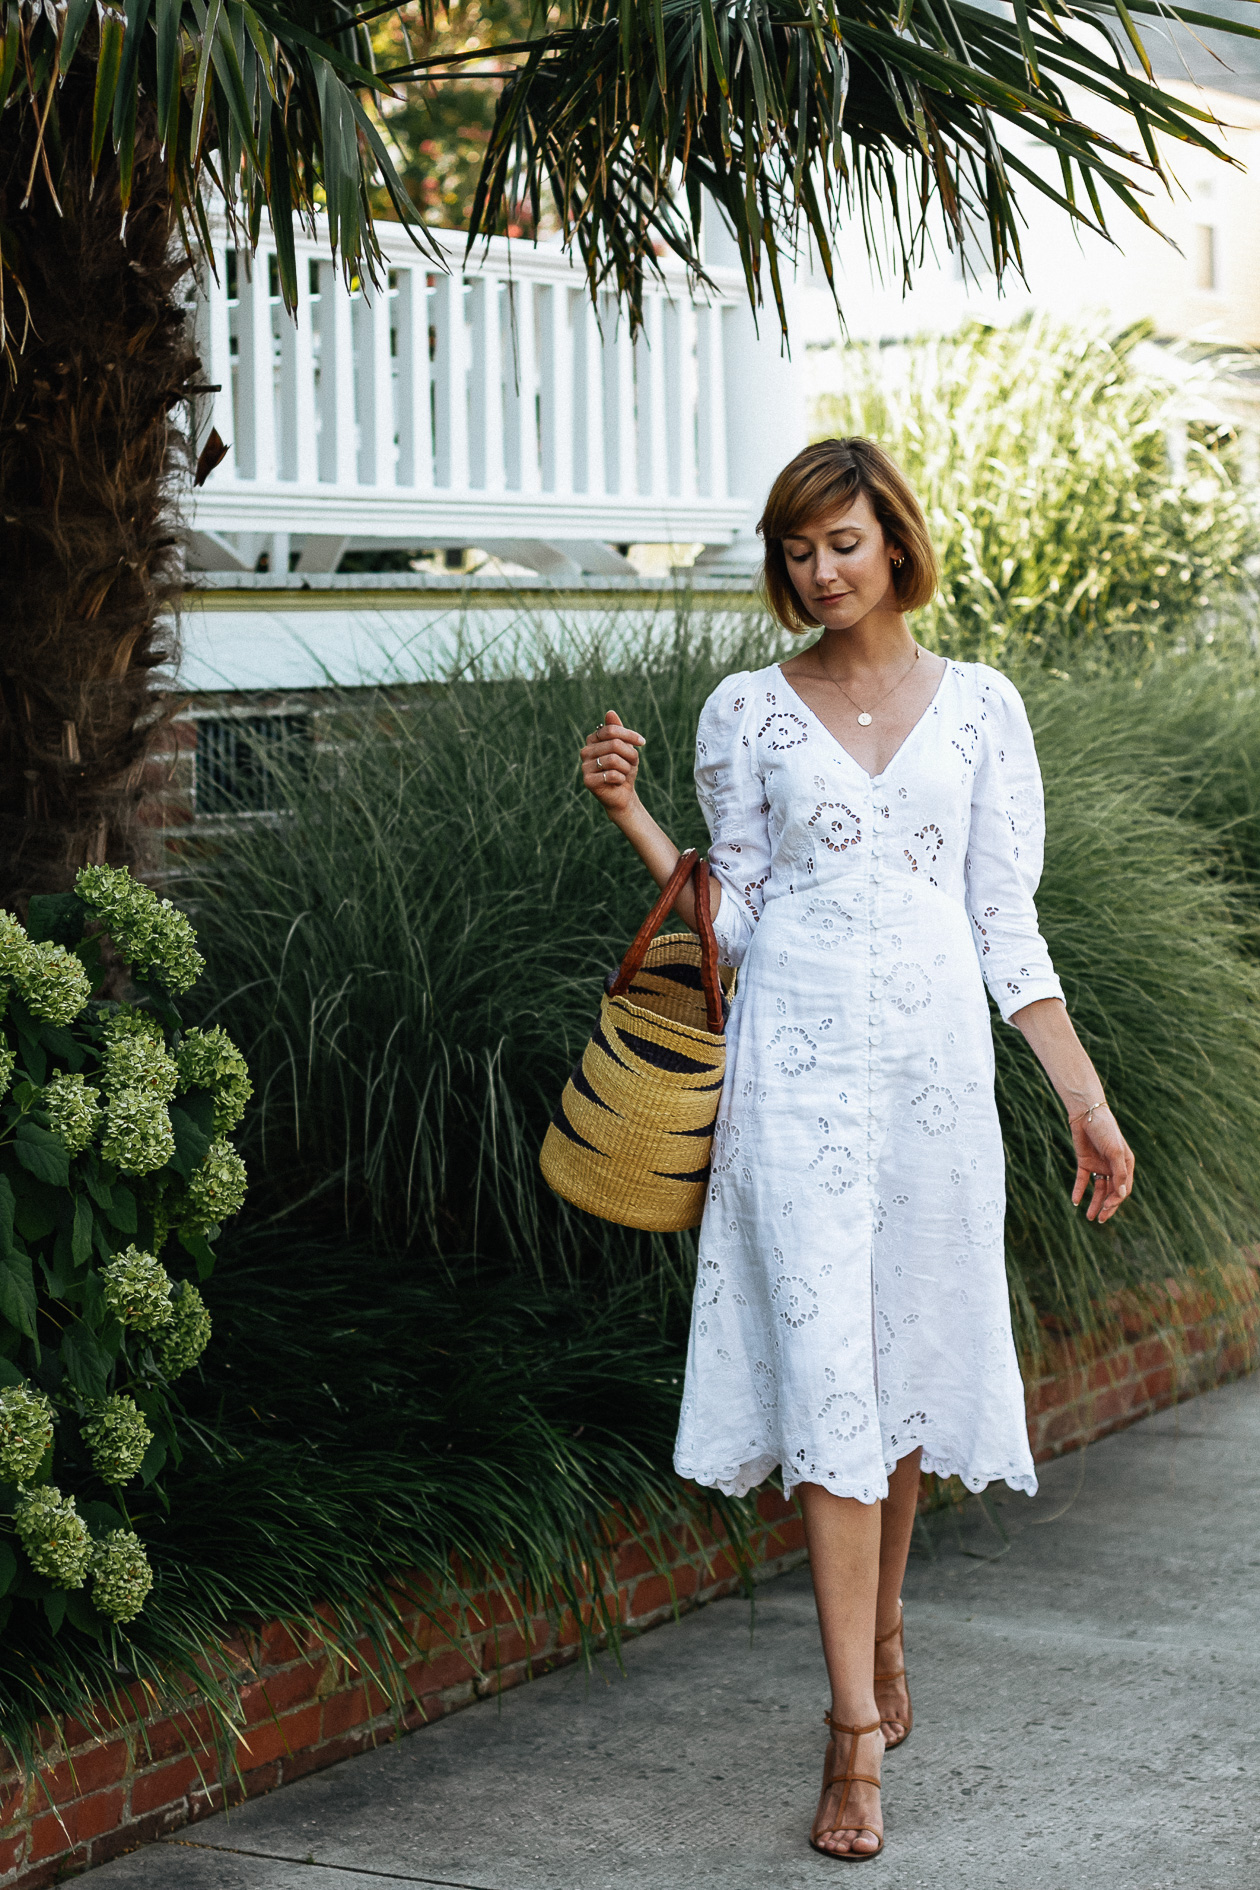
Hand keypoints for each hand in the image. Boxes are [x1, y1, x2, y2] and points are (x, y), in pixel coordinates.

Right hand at [580, 710, 644, 818]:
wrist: (623, 794)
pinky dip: (621, 779)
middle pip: (614, 744)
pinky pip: (611, 774)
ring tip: (624, 773)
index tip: (642, 742)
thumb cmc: (624, 769)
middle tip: (633, 763)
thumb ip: (618, 731)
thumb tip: (610, 712)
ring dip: (626, 768)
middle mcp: (585, 751)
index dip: (629, 735)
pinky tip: (617, 782)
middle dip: (630, 754)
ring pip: (613, 760)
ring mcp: (584, 766)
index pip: (610, 730)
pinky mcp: (587, 781)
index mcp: (593, 740)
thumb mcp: (626, 748)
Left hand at [1069, 1105, 1133, 1223]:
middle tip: (1100, 1220)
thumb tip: (1122, 1195)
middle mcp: (1113, 1167)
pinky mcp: (1085, 1162)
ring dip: (1094, 1203)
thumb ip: (1119, 1173)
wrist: (1086, 1113)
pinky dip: (1079, 1190)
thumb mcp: (1115, 1152)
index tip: (1107, 1207)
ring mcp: (1099, 1165)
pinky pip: (1082, 1180)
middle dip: (1107, 1207)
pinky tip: (1075, 1201)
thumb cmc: (1106, 1130)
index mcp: (1126, 1164)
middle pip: (1111, 1192)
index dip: (1116, 1200)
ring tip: (1089, 1217)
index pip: (1123, 1189)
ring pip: (1098, 1189)